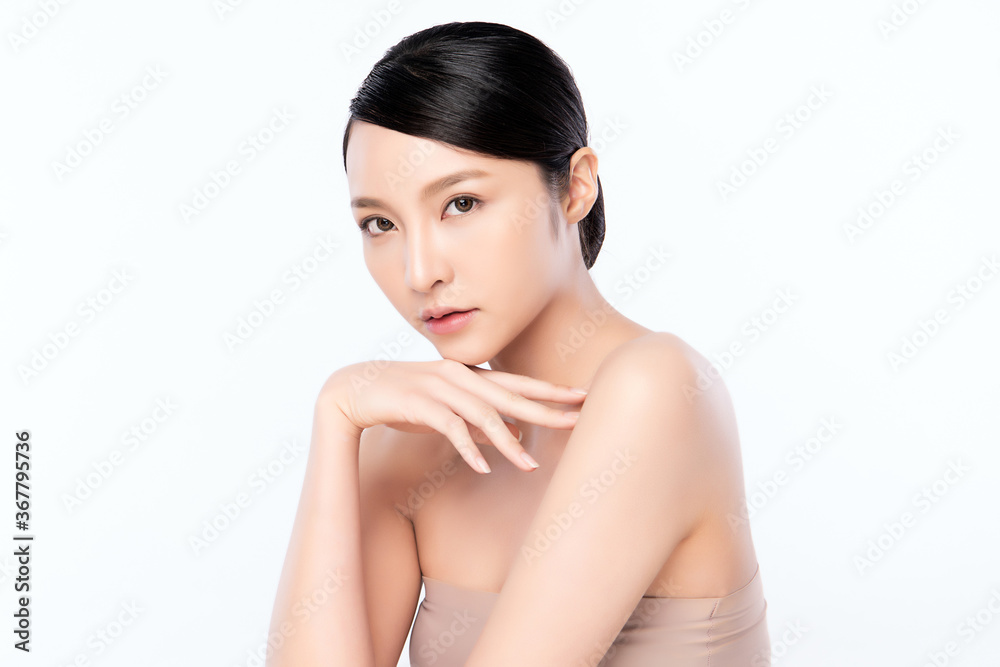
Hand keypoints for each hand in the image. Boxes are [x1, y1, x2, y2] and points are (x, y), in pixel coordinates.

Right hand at [320, 360, 586, 472]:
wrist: (353, 389)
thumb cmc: (402, 401)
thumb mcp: (446, 411)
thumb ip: (477, 422)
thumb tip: (511, 437)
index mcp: (468, 377)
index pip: (517, 384)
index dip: (549, 391)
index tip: (581, 397)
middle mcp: (459, 377)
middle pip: (510, 395)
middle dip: (545, 408)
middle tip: (577, 418)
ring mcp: (439, 388)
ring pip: (482, 414)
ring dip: (507, 442)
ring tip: (529, 466)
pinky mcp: (418, 404)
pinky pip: (449, 427)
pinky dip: (467, 448)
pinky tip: (483, 467)